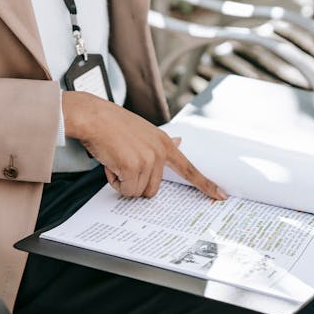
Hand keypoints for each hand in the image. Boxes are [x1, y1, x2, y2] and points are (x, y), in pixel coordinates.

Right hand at [62, 90, 226, 199]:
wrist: (93, 117)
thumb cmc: (112, 125)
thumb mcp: (144, 131)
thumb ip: (161, 143)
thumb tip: (179, 142)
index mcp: (165, 143)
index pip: (190, 169)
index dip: (205, 184)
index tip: (221, 196)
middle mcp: (160, 152)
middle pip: (153, 190)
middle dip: (134, 183)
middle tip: (123, 163)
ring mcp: (148, 160)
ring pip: (137, 192)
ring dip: (123, 182)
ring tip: (115, 160)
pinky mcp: (133, 167)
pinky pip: (125, 190)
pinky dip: (114, 181)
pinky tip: (110, 162)